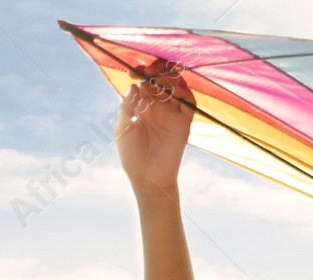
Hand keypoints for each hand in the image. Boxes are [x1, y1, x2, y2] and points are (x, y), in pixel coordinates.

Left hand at [115, 66, 191, 194]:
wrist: (148, 177)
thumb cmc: (131, 155)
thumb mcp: (123, 128)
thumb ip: (127, 106)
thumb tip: (133, 85)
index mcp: (141, 106)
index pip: (144, 81)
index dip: (141, 72)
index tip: (134, 70)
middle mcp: (157, 106)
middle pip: (161, 79)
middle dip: (156, 70)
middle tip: (150, 69)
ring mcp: (172, 112)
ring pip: (176, 86)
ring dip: (170, 78)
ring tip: (161, 78)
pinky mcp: (184, 121)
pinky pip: (189, 102)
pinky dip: (185, 92)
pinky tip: (176, 90)